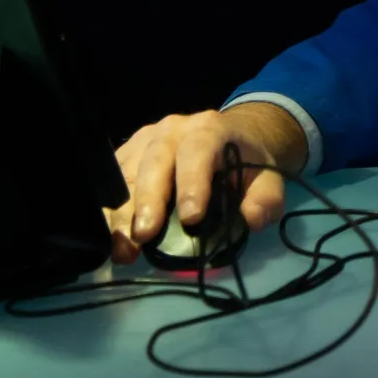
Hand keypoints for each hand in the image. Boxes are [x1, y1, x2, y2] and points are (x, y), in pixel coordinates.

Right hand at [105, 102, 307, 264]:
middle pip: (155, 161)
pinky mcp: (128, 155)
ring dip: (122, 213)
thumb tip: (251, 219)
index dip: (192, 183)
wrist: (231, 139)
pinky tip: (111, 238)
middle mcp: (173, 129)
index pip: (198, 151)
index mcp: (209, 128)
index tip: (191, 218)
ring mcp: (145, 140)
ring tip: (125, 249)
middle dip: (149, 201)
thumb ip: (266, 199)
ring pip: (127, 173)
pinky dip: (110, 211)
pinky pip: (113, 181)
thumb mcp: (267, 178)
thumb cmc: (246, 162)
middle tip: (144, 236)